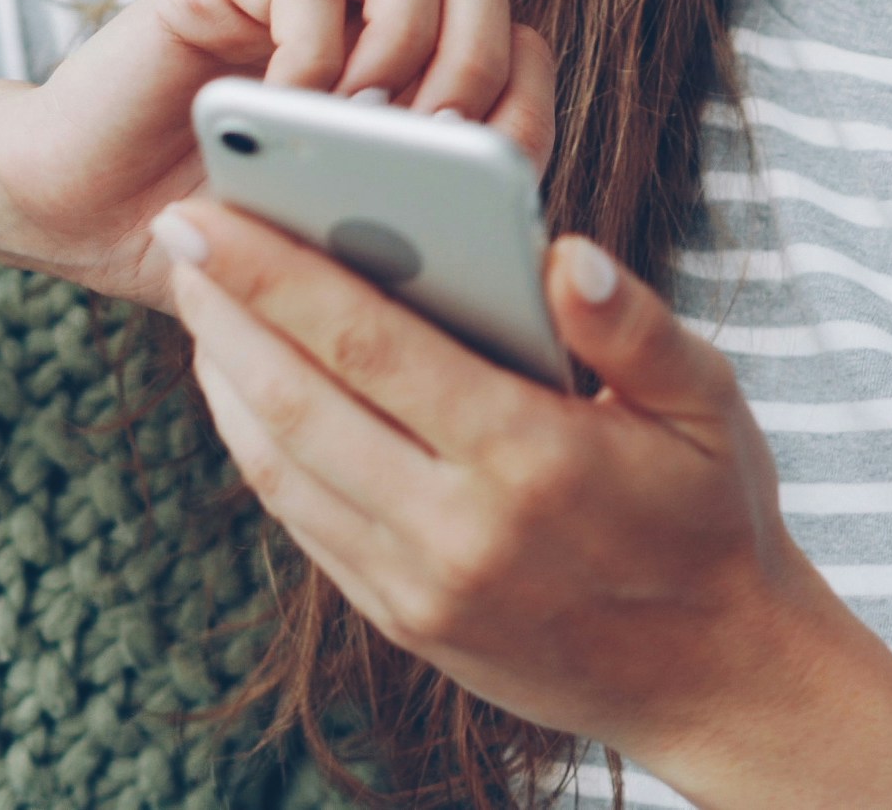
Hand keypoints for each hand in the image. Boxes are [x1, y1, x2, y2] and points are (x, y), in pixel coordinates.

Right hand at [0, 0, 555, 309]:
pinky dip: (315, 51)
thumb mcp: (337, 250)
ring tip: (369, 124)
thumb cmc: (216, 243)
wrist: (73, 219)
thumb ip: (415, 224)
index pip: (514, 35)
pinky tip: (289, 117)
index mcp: (403, 68)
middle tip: (439, 145)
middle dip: (482, 56)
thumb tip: (510, 226)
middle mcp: (356, 12)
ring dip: (411, 36)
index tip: (494, 185)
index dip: (525, 100)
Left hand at [152, 203, 891, 807]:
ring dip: (225, 378)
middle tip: (177, 237)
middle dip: (224, 312)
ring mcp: (422, 585)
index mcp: (532, 457)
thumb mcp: (708, 404)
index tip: (207, 213)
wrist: (714, 678)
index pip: (370, 346)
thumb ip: (634, 325)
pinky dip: (257, 446)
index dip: (275, 273)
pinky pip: (303, 522)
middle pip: (299, 403)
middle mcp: (460, 528)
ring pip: (284, 467)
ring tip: (200, 300)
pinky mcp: (404, 621)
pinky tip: (245, 389)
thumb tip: (564, 253)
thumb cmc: (711, 514)